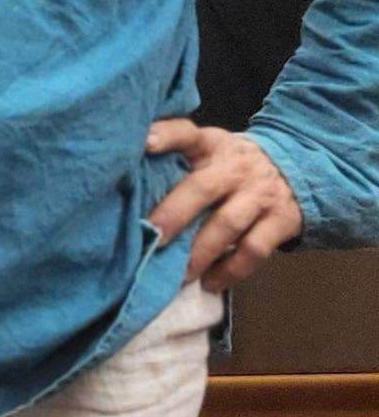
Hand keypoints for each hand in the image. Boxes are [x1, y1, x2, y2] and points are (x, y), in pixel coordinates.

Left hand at [146, 119, 301, 292]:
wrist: (295, 169)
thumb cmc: (229, 165)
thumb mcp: (207, 149)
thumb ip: (174, 157)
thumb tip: (120, 174)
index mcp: (211, 145)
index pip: (188, 134)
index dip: (166, 136)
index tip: (143, 143)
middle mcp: (235, 168)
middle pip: (202, 188)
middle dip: (174, 214)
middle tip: (151, 237)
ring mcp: (260, 194)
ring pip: (228, 224)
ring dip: (199, 252)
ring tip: (176, 275)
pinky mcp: (281, 221)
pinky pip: (254, 250)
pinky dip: (231, 270)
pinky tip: (209, 282)